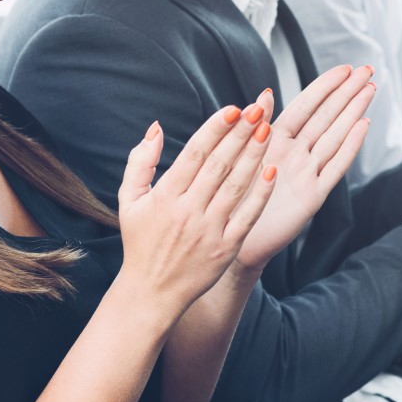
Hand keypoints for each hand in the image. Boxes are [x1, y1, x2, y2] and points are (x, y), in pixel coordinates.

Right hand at [111, 102, 277, 330]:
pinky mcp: (226, 248)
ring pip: (236, 185)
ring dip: (254, 156)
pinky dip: (260, 194)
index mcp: (165, 196)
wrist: (151, 292)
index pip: (194, 154)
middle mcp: (188, 211)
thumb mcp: (129, 201)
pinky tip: (271, 171)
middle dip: (240, 134)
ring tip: (267, 130)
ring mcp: (209, 230)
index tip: (232, 109)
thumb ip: (140, 162)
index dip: (215, 129)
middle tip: (258, 109)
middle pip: (219, 164)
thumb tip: (156, 127)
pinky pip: (248, 216)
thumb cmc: (140, 243)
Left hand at [235, 65, 376, 270]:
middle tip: (368, 70)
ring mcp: (308, 172)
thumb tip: (266, 92)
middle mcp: (296, 153)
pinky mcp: (314, 195)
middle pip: (327, 116)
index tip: (345, 68)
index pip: (305, 106)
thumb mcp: (240, 156)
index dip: (325, 86)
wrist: (235, 240)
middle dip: (347, 92)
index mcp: (276, 140)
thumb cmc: (233, 198)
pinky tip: (364, 126)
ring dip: (353, 112)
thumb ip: (256, 125)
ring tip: (370, 90)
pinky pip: (335, 167)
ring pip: (335, 136)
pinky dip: (350, 147)